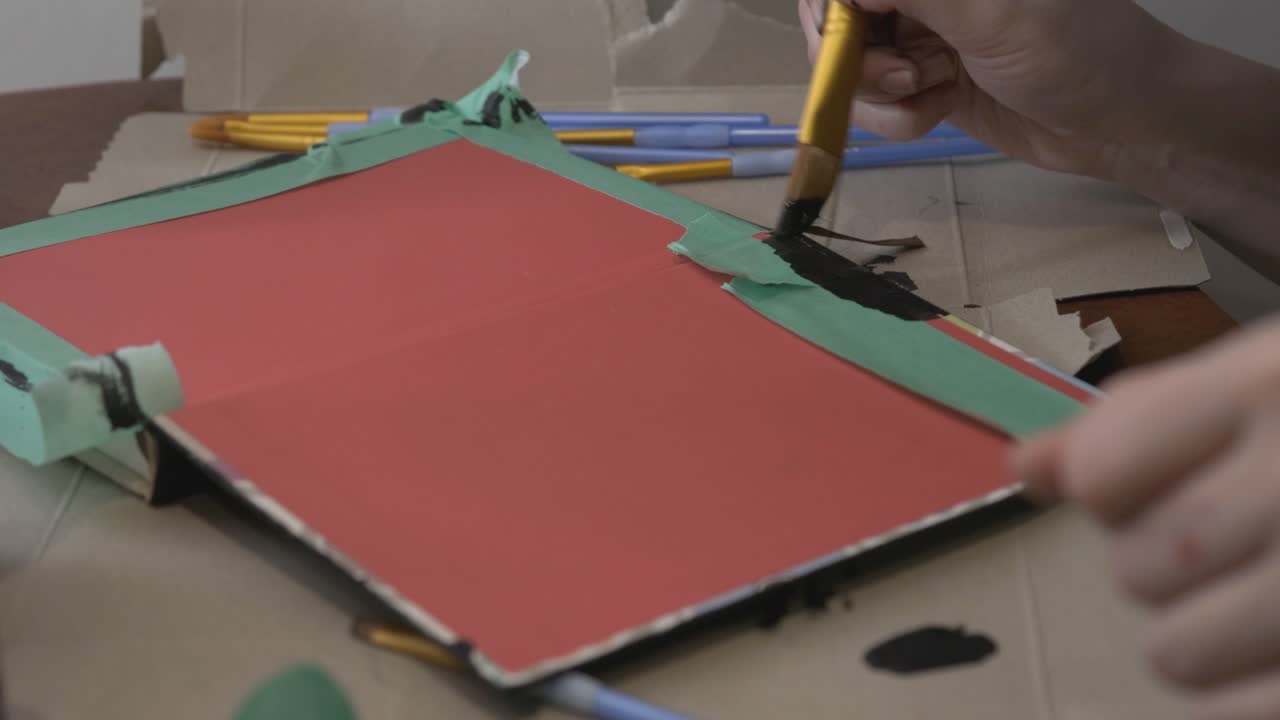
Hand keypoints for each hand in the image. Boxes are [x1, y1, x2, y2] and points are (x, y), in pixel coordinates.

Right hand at [796, 0, 1189, 179]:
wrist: (1122, 121)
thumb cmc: (1075, 50)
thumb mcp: (991, 13)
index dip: (834, 4)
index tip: (843, 34)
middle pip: (837, 15)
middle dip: (852, 53)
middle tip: (901, 75)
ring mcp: (920, 33)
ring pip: (848, 64)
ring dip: (879, 90)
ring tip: (931, 93)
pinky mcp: (922, 82)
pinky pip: (873, 101)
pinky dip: (895, 116)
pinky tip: (938, 111)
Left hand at [1016, 317, 1279, 719]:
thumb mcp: (1269, 376)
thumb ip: (1143, 420)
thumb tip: (1021, 468)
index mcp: (1279, 388)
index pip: (1109, 473)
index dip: (1115, 486)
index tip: (1158, 480)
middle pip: (1140, 569)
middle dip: (1160, 565)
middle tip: (1227, 545)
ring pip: (1178, 654)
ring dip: (1197, 641)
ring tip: (1258, 602)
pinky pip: (1243, 714)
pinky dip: (1242, 699)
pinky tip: (1272, 655)